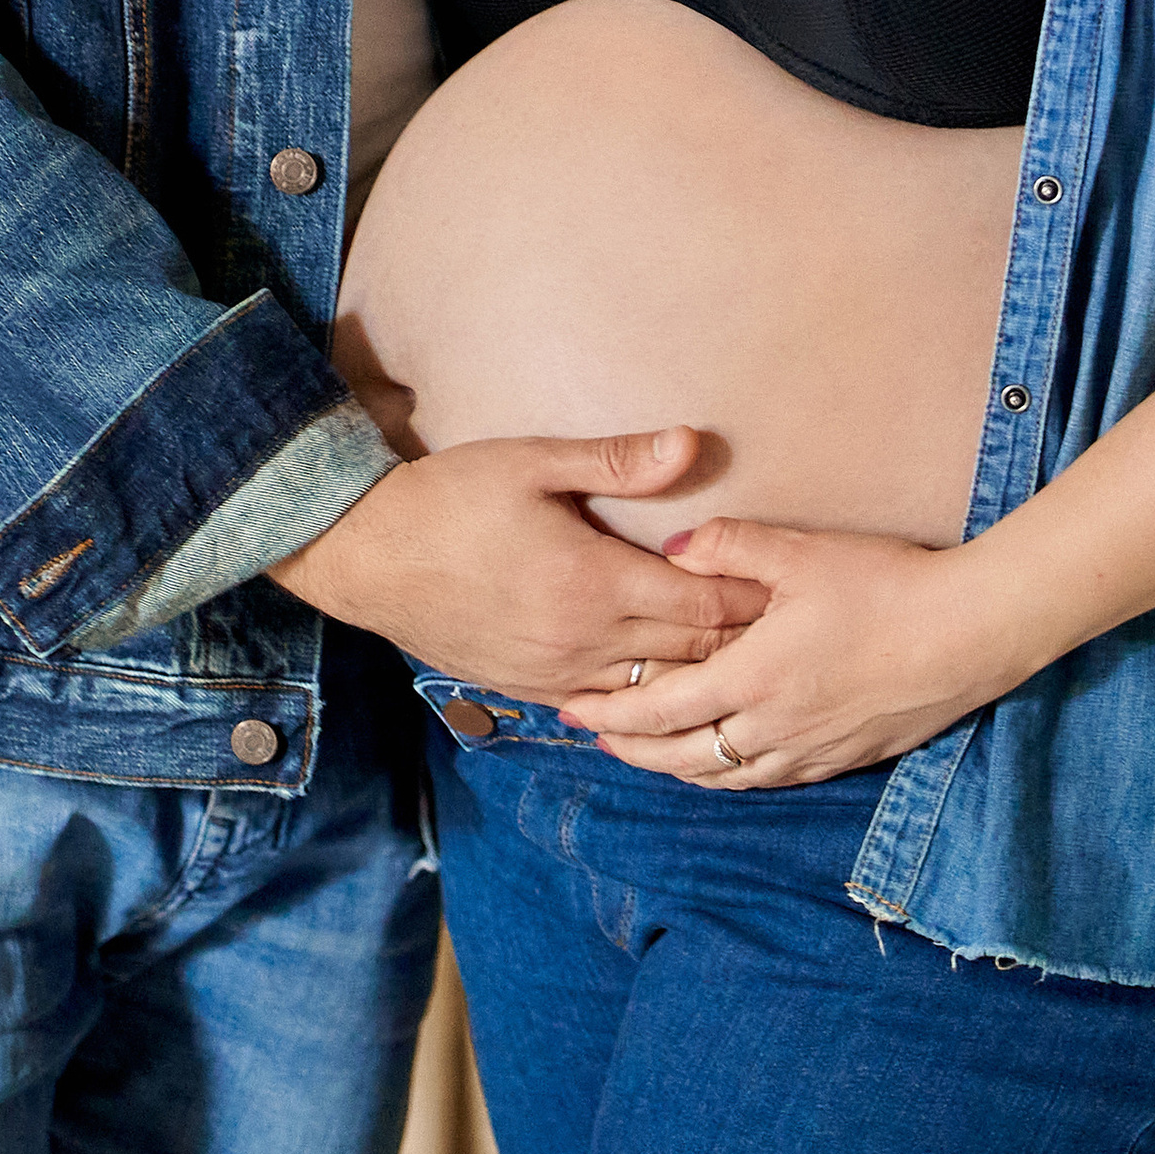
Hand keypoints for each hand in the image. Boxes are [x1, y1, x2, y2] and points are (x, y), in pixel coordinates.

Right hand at [269, 428, 767, 701]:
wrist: (366, 555)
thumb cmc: (449, 497)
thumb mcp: (533, 461)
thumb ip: (619, 460)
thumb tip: (694, 445)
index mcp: (594, 583)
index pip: (703, 607)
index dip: (751, 599)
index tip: (787, 587)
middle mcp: (583, 643)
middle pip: (690, 657)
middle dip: (739, 642)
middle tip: (785, 627)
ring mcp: (556, 676)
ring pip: (654, 696)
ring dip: (696, 677)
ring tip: (740, 661)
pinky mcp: (529, 690)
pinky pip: (608, 708)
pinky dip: (645, 698)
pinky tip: (666, 685)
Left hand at [556, 516, 1026, 786]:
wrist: (970, 632)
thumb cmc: (886, 585)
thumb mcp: (801, 552)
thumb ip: (729, 546)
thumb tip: (673, 550)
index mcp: (752, 678)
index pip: (659, 711)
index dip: (610, 715)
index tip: (571, 709)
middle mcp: (772, 728)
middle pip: (681, 758)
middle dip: (630, 751)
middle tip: (593, 737)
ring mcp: (809, 749)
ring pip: (723, 778)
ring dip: (676, 769)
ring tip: (647, 754)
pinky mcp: (843, 757)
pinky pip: (768, 780)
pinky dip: (728, 776)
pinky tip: (723, 761)